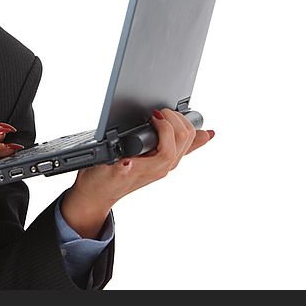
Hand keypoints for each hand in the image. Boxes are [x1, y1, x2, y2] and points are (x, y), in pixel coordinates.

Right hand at [60, 108, 215, 238]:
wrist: (98, 193)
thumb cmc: (100, 183)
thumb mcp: (104, 172)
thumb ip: (117, 168)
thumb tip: (125, 162)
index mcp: (151, 169)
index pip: (171, 148)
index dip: (166, 130)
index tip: (152, 117)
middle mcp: (162, 167)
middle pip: (184, 142)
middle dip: (176, 122)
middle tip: (158, 112)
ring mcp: (163, 164)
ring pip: (187, 143)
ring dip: (184, 125)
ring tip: (171, 114)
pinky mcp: (161, 161)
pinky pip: (185, 150)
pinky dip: (198, 140)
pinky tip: (207, 134)